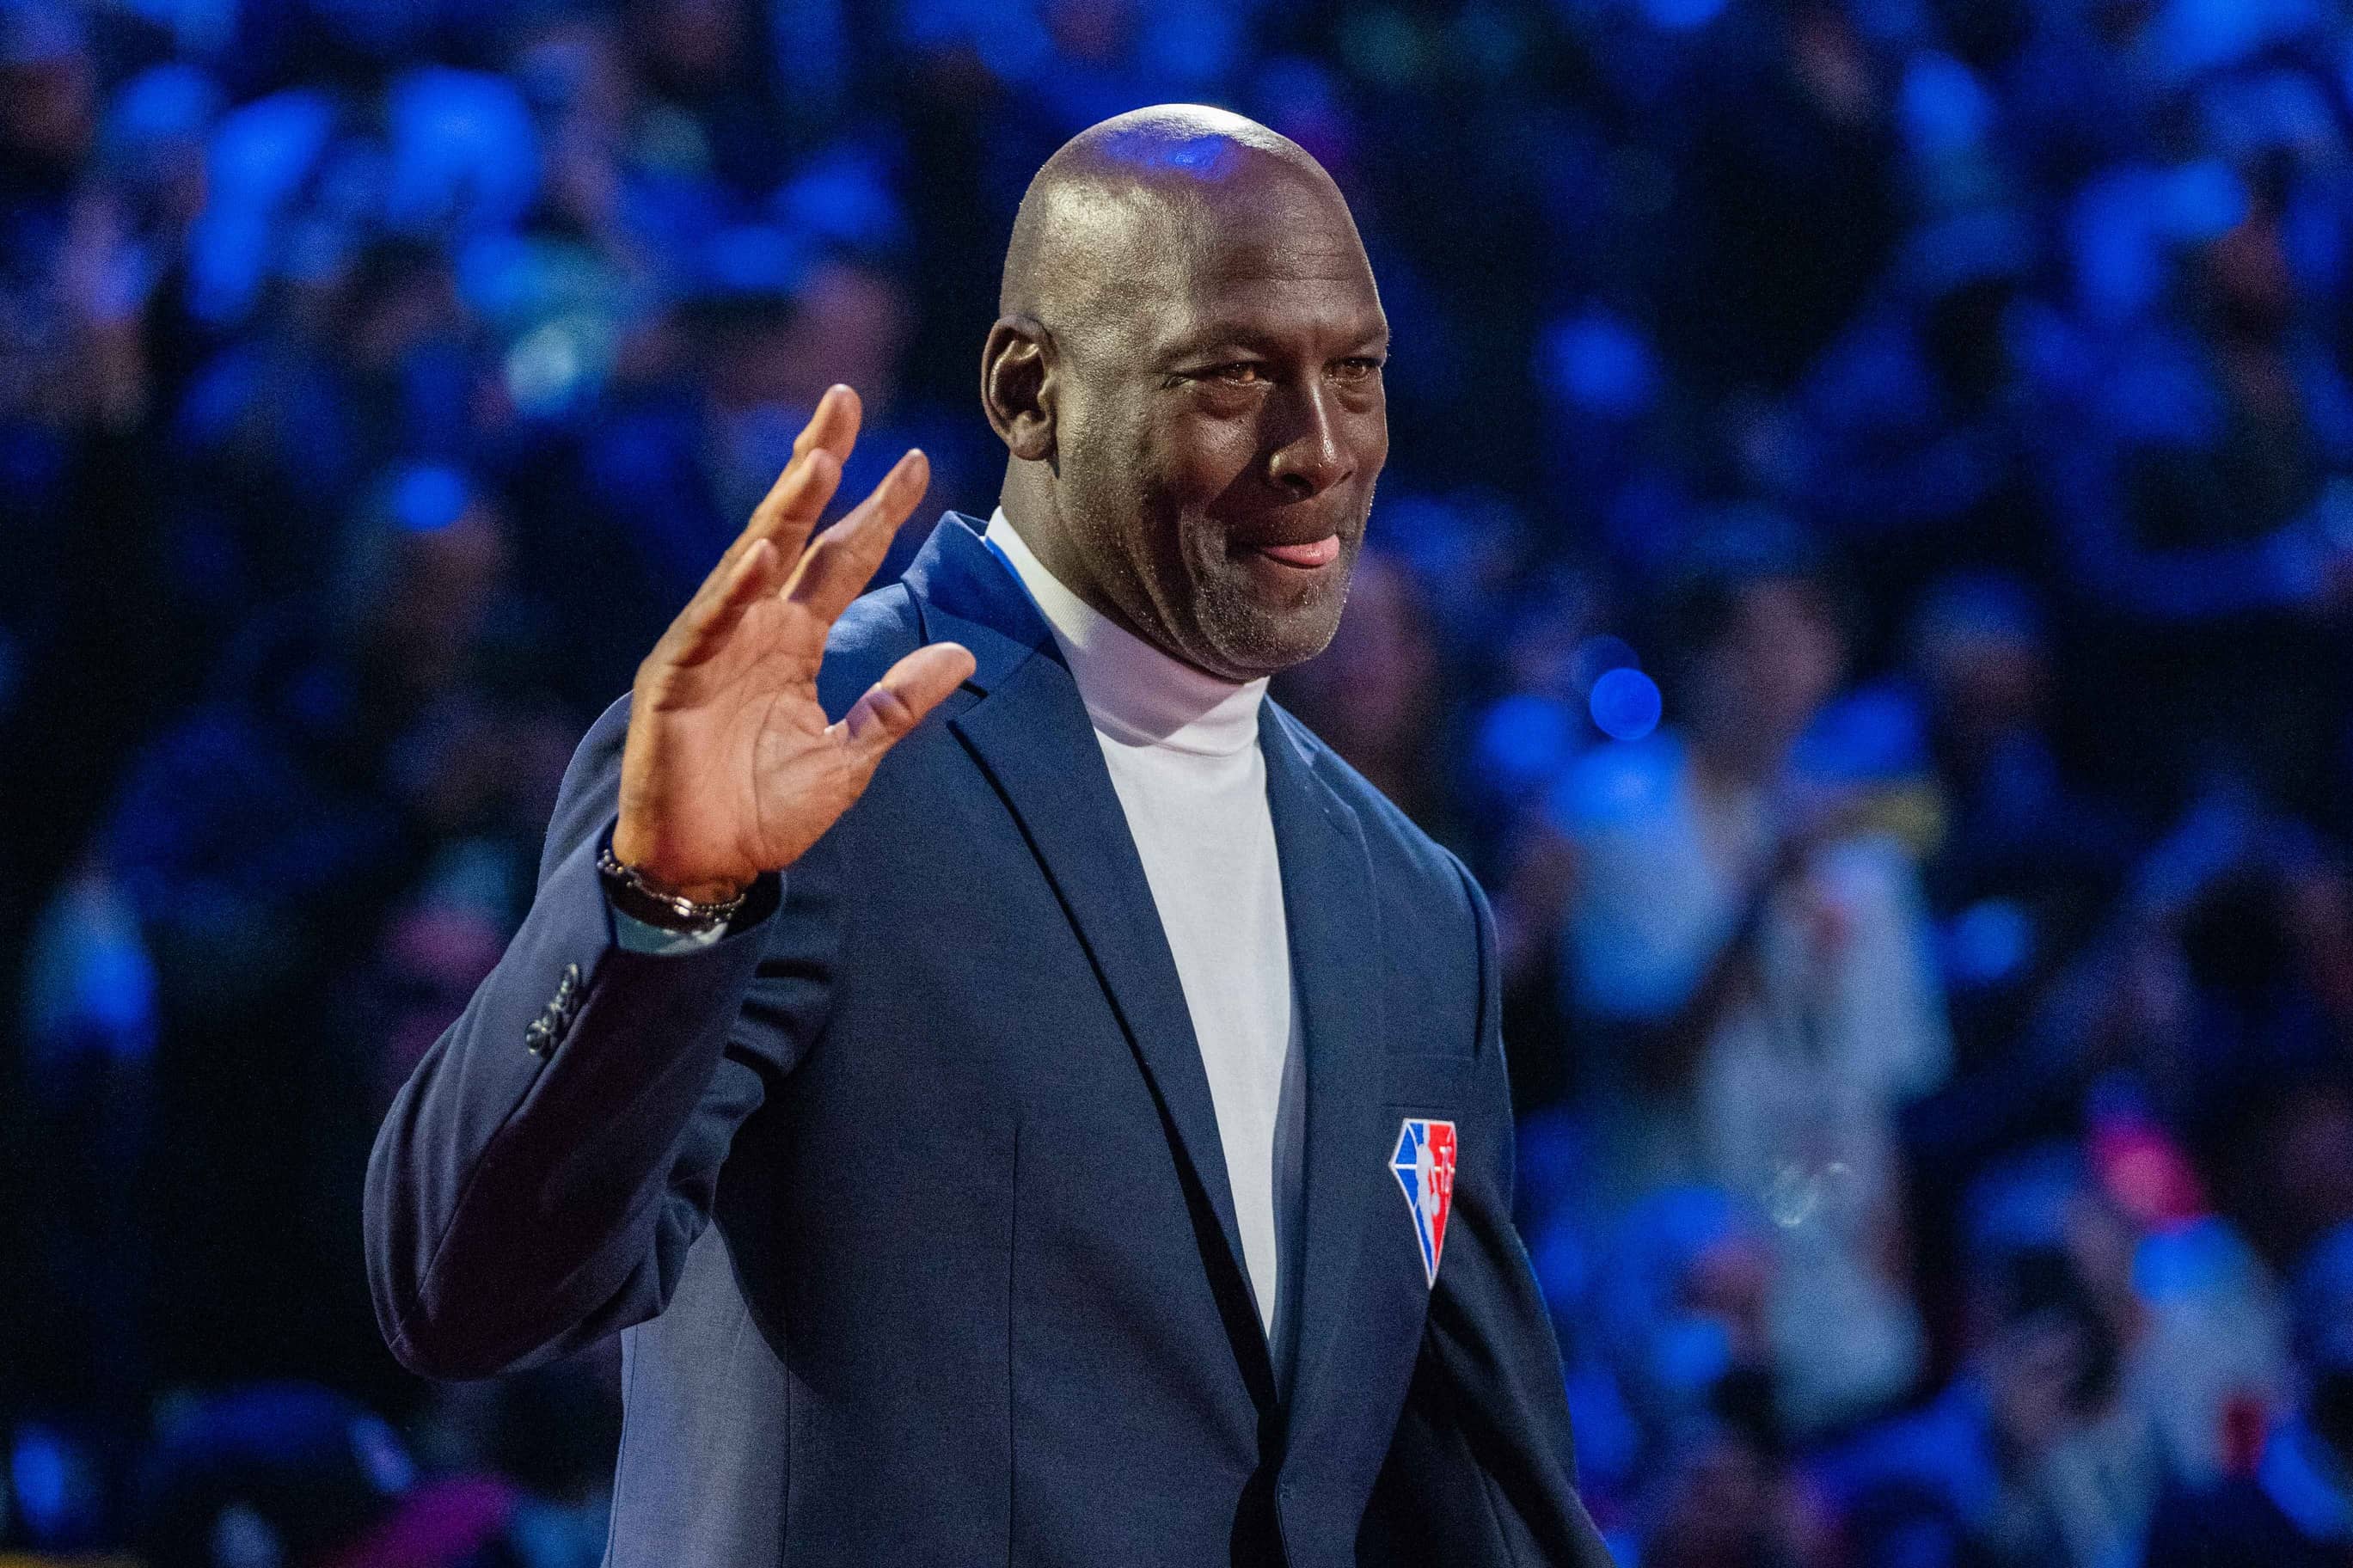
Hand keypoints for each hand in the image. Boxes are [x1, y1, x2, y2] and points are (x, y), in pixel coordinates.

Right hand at [612, 386, 974, 900]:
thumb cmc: (763, 811)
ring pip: (752, 560)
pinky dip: (734, 589)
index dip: (878, 510)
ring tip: (819, 458)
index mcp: (797, 641)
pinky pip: (708, 624)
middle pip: (794, 529)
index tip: (917, 461)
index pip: (844, 559)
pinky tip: (760, 554)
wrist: (703, 867)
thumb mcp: (851, 756)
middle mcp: (756, 627)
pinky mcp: (676, 677)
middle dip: (819, 464)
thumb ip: (898, 701)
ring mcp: (713, 645)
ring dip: (784, 509)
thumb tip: (961, 649)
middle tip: (846, 398)